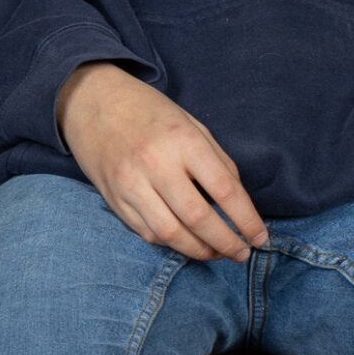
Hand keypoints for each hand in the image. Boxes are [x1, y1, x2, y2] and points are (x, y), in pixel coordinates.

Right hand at [56, 62, 268, 261]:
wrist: (92, 101)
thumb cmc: (149, 111)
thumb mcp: (191, 124)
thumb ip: (217, 161)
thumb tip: (238, 203)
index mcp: (183, 140)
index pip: (224, 190)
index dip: (247, 219)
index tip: (261, 237)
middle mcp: (156, 163)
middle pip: (199, 218)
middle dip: (227, 243)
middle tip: (242, 253)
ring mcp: (131, 184)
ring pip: (171, 234)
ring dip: (200, 251)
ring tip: (217, 252)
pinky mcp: (114, 199)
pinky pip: (148, 233)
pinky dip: (172, 243)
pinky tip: (186, 241)